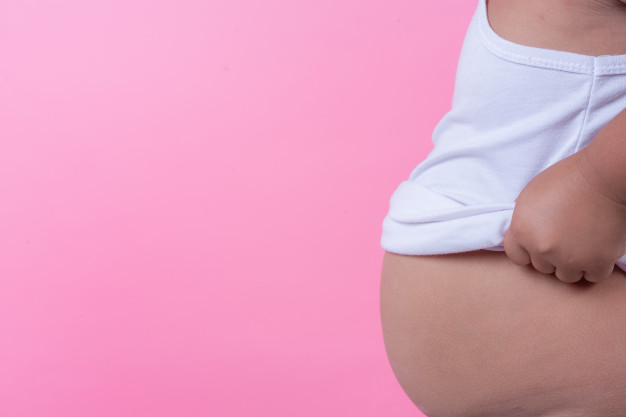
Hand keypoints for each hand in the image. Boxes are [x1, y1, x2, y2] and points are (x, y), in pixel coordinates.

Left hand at [503, 150, 625, 282]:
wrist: (603, 176)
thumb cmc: (566, 179)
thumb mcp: (530, 196)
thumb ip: (523, 220)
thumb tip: (523, 235)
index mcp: (522, 231)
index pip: (517, 256)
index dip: (528, 250)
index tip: (540, 242)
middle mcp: (542, 249)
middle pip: (542, 267)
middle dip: (551, 255)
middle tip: (565, 237)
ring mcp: (570, 258)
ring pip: (566, 275)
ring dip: (573, 263)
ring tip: (581, 243)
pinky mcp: (597, 262)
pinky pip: (592, 276)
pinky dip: (595, 266)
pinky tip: (597, 250)